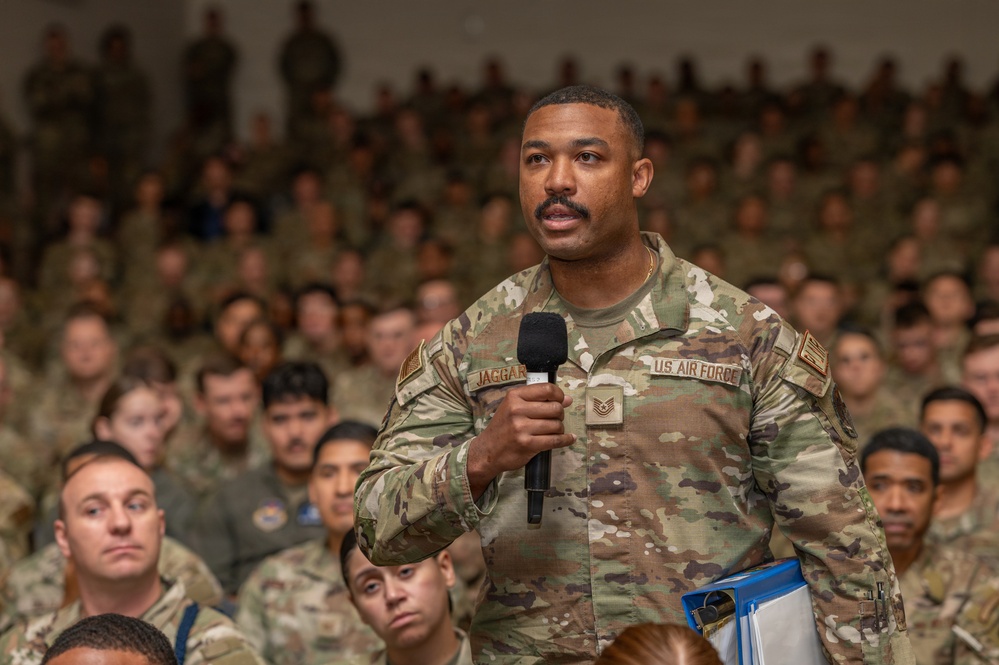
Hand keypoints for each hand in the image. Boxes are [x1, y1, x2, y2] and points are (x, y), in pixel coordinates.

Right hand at [467, 383, 574, 499]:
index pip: (546, 389)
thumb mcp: (514, 407)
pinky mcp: (527, 444)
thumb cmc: (503, 427)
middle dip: (560, 414)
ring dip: (560, 429)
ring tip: (553, 430)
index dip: (559, 395)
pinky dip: (565, 440)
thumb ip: (539, 401)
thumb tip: (567, 399)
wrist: (488, 450)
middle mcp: (517, 410)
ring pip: (556, 425)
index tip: (560, 400)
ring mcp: (521, 428)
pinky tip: (568, 438)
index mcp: (514, 396)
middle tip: (555, 418)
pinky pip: (555, 440)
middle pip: (555, 408)